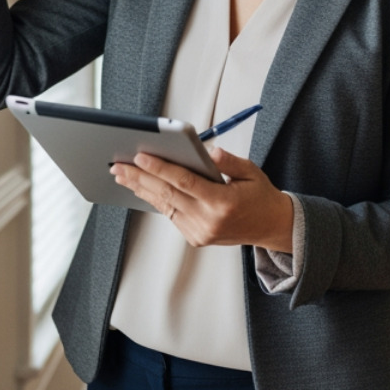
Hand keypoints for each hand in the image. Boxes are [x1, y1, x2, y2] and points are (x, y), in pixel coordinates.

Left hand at [111, 147, 294, 251]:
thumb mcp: (251, 172)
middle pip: (167, 194)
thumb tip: (209, 151)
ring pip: (165, 206)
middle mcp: (208, 221)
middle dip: (140, 178)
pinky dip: (156, 200)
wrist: (271, 227)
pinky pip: (171, 215)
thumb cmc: (260, 196)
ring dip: (141, 189)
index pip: (184, 182)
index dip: (160, 168)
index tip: (141, 157)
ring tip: (123, 175)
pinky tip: (143, 188)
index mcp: (222, 202)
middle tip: (119, 166)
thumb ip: (229, 162)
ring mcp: (200, 232)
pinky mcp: (195, 238)